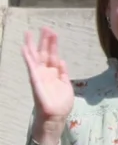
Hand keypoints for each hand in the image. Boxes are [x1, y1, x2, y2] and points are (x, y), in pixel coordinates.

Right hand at [21, 28, 72, 144]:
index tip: (53, 32)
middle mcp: (45, 72)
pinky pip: (30, 66)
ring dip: (33, 45)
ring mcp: (39, 75)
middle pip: (43, 53)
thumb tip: (61, 60)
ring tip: (30, 32)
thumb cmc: (61, 104)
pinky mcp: (35, 80)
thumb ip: (63, 73)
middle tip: (45, 27)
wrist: (55, 117)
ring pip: (35, 57)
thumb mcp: (66, 85)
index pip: (52, 55)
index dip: (52, 44)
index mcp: (54, 73)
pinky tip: (24, 47)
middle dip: (44, 40)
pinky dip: (27, 57)